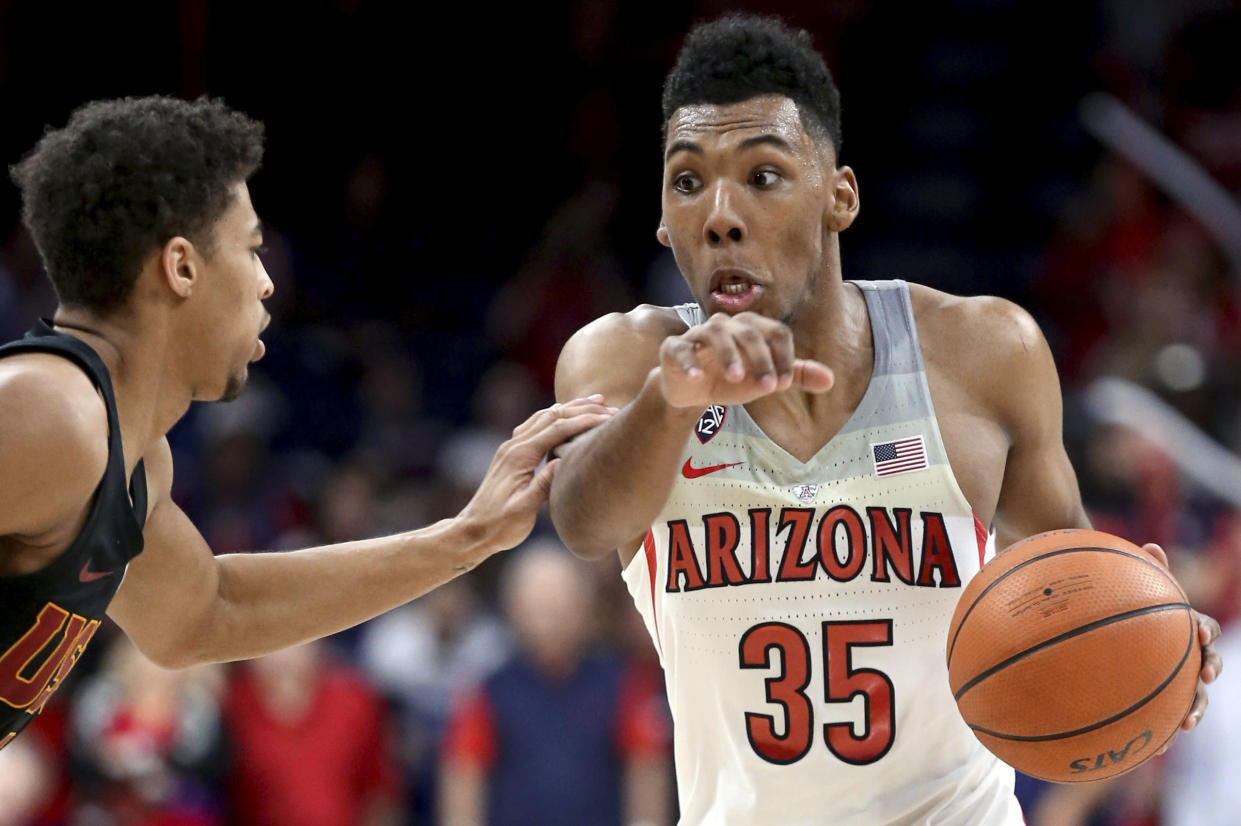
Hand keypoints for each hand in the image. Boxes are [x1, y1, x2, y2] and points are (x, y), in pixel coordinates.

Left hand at [457, 395, 615, 554]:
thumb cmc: (499, 525)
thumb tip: (564, 462)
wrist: (473, 530)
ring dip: (569, 408)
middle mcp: (514, 446)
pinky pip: (536, 426)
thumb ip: (542, 486)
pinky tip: (566, 416)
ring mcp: (511, 448)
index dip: (584, 421)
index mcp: (519, 456)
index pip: (557, 429)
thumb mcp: (523, 510)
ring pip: (544, 417)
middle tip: (610, 406)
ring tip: (595, 402)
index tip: (608, 418)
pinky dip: (555, 416)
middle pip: (552, 416)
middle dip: (582, 409)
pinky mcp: (512, 454)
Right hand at [657, 311, 834, 408]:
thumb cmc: (729, 379)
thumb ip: (795, 375)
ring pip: (715, 332)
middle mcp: (726, 325)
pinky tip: (697, 379)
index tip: (783, 384)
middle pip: (748, 331)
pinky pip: (680, 349)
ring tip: (736, 378)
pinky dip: (689, 362)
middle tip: (768, 386)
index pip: (775, 332)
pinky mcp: (674, 348)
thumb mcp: (763, 379)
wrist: (691, 392)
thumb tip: (831, 380)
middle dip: (760, 358)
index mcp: (751, 328)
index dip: (783, 356)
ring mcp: (697, 335)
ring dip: (728, 354)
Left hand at [1141, 543, 1222, 752]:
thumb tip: (1152, 546)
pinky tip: (1154, 748)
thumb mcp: (1134, 586)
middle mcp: (1187, 654)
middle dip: (1210, 672)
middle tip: (1205, 677)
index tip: (1200, 634)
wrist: (1113, 625)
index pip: (1205, 627)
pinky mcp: (1160, 700)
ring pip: (1193, 697)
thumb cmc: (1128, 603)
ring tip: (1185, 724)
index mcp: (1184, 627)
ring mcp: (1176, 679)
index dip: (1206, 631)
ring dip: (1193, 710)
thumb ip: (1144, 570)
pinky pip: (1165, 718)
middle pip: (1208, 665)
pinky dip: (1163, 732)